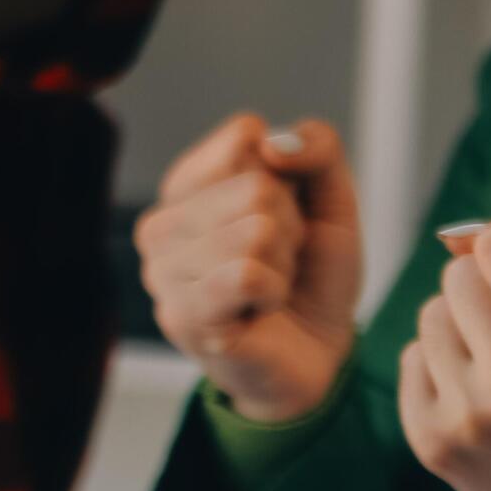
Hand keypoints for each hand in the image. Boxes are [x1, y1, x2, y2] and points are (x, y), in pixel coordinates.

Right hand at [137, 115, 364, 423]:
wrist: (318, 353)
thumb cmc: (312, 277)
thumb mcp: (330, 199)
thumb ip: (315, 148)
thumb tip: (268, 142)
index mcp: (185, 187)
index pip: (244, 137)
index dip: (288, 177)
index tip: (282, 217)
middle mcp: (159, 226)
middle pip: (255, 186)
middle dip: (290, 227)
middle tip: (278, 262)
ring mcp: (161, 273)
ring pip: (254, 231)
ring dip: (283, 264)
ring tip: (269, 289)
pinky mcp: (182, 315)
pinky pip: (248, 275)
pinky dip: (274, 293)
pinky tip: (259, 311)